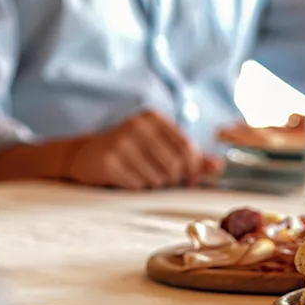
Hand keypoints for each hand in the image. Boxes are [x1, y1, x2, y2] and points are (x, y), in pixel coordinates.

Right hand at [63, 111, 204, 189]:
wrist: (85, 155)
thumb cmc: (131, 151)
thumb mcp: (160, 146)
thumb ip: (191, 156)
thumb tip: (218, 166)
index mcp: (152, 118)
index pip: (187, 147)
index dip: (194, 168)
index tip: (191, 178)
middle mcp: (136, 126)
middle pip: (175, 165)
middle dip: (173, 178)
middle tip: (163, 178)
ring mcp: (120, 143)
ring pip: (158, 177)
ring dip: (154, 183)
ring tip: (142, 175)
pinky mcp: (109, 162)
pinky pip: (138, 185)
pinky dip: (138, 187)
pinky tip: (127, 177)